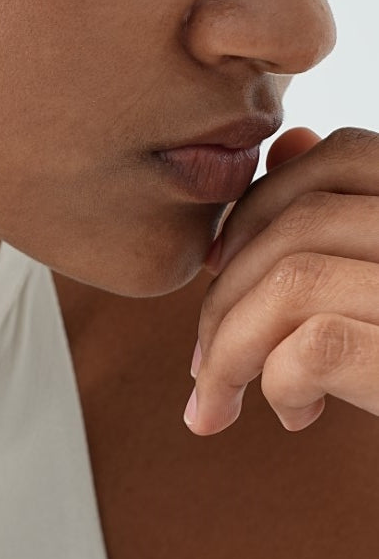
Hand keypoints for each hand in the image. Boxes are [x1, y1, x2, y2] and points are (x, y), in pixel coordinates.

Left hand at [184, 125, 378, 434]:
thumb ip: (354, 209)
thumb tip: (289, 144)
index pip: (340, 155)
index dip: (262, 204)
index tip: (222, 267)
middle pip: (300, 221)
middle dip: (224, 289)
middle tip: (204, 359)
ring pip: (293, 281)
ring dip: (229, 346)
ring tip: (224, 398)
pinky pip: (317, 346)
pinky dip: (277, 381)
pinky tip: (295, 415)